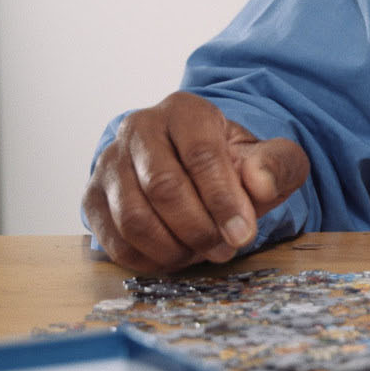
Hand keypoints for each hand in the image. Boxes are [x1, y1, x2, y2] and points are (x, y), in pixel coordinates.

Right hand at [82, 92, 309, 273]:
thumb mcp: (269, 158)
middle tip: (225, 249)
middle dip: (199, 228)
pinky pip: (114, 240)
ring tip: (202, 253)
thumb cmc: (235, 164)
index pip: (201, 154)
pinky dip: (147, 259)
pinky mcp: (93, 197)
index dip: (223, 199)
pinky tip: (175, 257)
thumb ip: (276, 165)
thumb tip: (261, 184)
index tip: (243, 233)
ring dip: (172, 247)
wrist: (193, 170)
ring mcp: (109, 163)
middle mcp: (139, 129)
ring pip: (133, 217)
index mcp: (185, 111)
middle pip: (163, 187)